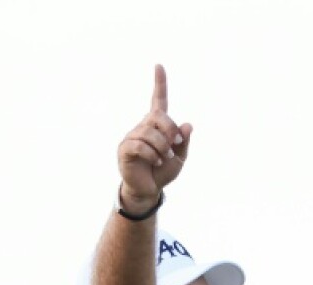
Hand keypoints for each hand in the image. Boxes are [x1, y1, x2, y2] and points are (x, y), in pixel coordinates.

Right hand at [117, 64, 192, 211]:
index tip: (159, 66)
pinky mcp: (125, 149)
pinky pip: (140, 145)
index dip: (160, 83)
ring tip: (164, 159)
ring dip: (162, 147)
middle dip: (170, 130)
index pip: (158, 100)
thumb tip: (187, 124)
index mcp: (157, 125)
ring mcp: (132, 136)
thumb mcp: (180, 158)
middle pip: (158, 116)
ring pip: (150, 132)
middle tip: (175, 145)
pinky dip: (152, 154)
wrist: (149, 189)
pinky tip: (155, 162)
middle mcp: (143, 126)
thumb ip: (184, 142)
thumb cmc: (163, 171)